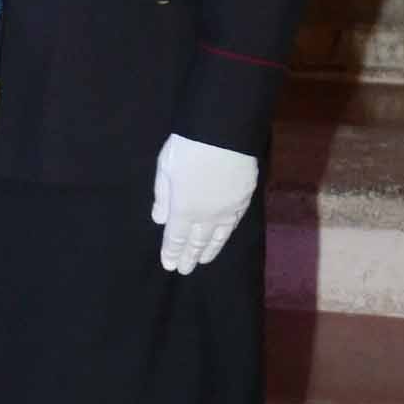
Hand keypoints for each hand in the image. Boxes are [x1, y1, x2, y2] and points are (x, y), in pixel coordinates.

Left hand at [152, 132, 256, 273]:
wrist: (223, 133)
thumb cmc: (187, 147)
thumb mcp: (165, 169)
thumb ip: (162, 197)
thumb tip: (159, 220)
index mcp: (184, 209)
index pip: (176, 238)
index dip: (173, 252)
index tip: (169, 265)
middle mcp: (207, 215)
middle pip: (197, 241)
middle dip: (189, 257)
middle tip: (184, 270)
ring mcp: (228, 208)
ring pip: (218, 236)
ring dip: (209, 250)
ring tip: (203, 260)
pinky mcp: (244, 199)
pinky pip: (234, 223)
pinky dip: (227, 234)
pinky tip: (224, 238)